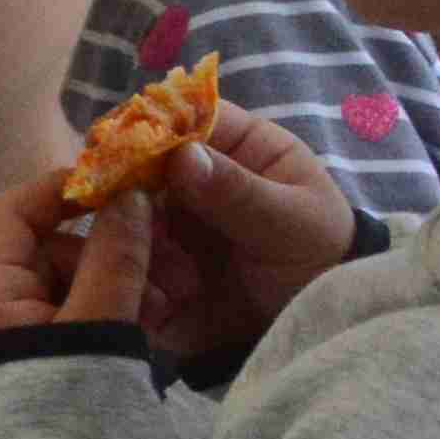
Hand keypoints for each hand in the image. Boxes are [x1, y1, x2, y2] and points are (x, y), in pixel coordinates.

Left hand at [0, 175, 149, 360]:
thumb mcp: (97, 328)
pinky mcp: (8, 369)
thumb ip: (114, 260)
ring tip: (162, 311)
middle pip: (39, 252)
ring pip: (53, 289)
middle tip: (166, 274)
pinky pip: (52, 323)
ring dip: (108, 289)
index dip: (63, 192)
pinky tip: (142, 330)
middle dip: (105, 256)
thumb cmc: (63, 407)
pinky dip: (93, 318)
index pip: (7, 213)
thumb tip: (129, 196)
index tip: (121, 188)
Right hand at [133, 105, 361, 374]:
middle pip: (136, 168)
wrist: (323, 321)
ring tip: (175, 279)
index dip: (146, 126)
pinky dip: (135, 282)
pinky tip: (165, 303)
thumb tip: (180, 155)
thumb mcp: (291, 220)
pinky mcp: (159, 268)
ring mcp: (171, 224)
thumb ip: (238, 190)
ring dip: (134, 245)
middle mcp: (191, 180)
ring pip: (124, 220)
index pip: (181, 118)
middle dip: (126, 194)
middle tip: (139, 227)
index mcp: (232, 146)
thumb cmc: (321, 254)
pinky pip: (128, 267)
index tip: (116, 147)